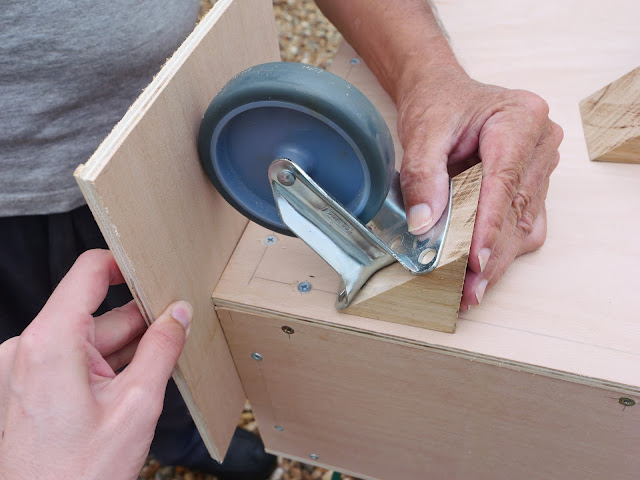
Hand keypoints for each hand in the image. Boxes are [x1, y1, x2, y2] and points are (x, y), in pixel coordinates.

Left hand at [0, 249, 191, 479]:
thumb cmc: (78, 475)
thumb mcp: (137, 405)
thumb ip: (162, 349)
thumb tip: (178, 314)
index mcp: (50, 342)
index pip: (89, 272)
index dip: (125, 264)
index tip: (154, 269)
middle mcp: (29, 349)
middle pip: (96, 312)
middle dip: (140, 321)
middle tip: (177, 329)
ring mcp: (26, 369)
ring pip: (89, 339)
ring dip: (126, 349)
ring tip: (158, 365)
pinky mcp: (29, 387)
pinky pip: (75, 359)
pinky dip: (107, 366)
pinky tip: (134, 383)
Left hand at [396, 64, 562, 308]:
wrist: (443, 93)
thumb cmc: (438, 104)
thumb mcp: (422, 132)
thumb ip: (423, 175)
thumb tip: (424, 224)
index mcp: (520, 119)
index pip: (505, 182)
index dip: (489, 226)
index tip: (476, 260)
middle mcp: (541, 143)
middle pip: (518, 209)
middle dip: (492, 254)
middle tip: (469, 290)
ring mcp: (541, 166)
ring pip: (524, 223)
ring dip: (499, 259)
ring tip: (472, 291)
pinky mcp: (533, 184)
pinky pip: (525, 224)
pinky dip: (503, 248)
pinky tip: (483, 271)